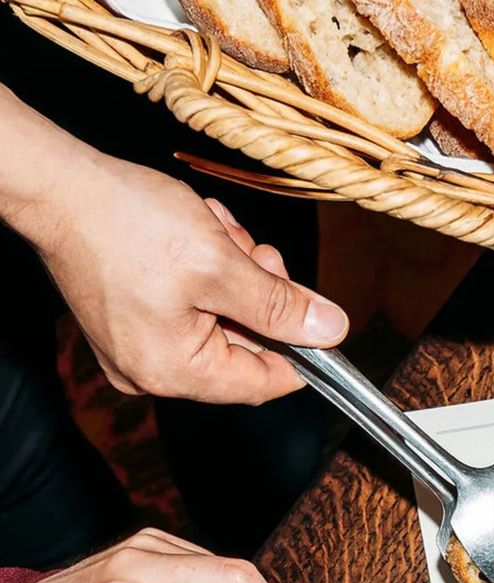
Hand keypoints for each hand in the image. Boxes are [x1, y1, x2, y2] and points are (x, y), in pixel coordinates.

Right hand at [22, 152, 344, 404]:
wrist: (55, 183)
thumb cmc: (124, 220)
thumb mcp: (220, 263)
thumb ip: (280, 306)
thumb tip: (331, 331)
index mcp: (176, 372)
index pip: (266, 383)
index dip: (301, 349)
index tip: (316, 314)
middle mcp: (153, 373)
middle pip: (244, 348)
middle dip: (259, 296)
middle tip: (255, 252)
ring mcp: (137, 349)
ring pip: (221, 320)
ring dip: (233, 274)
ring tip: (214, 232)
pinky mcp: (128, 321)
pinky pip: (190, 307)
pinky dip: (204, 271)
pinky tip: (196, 236)